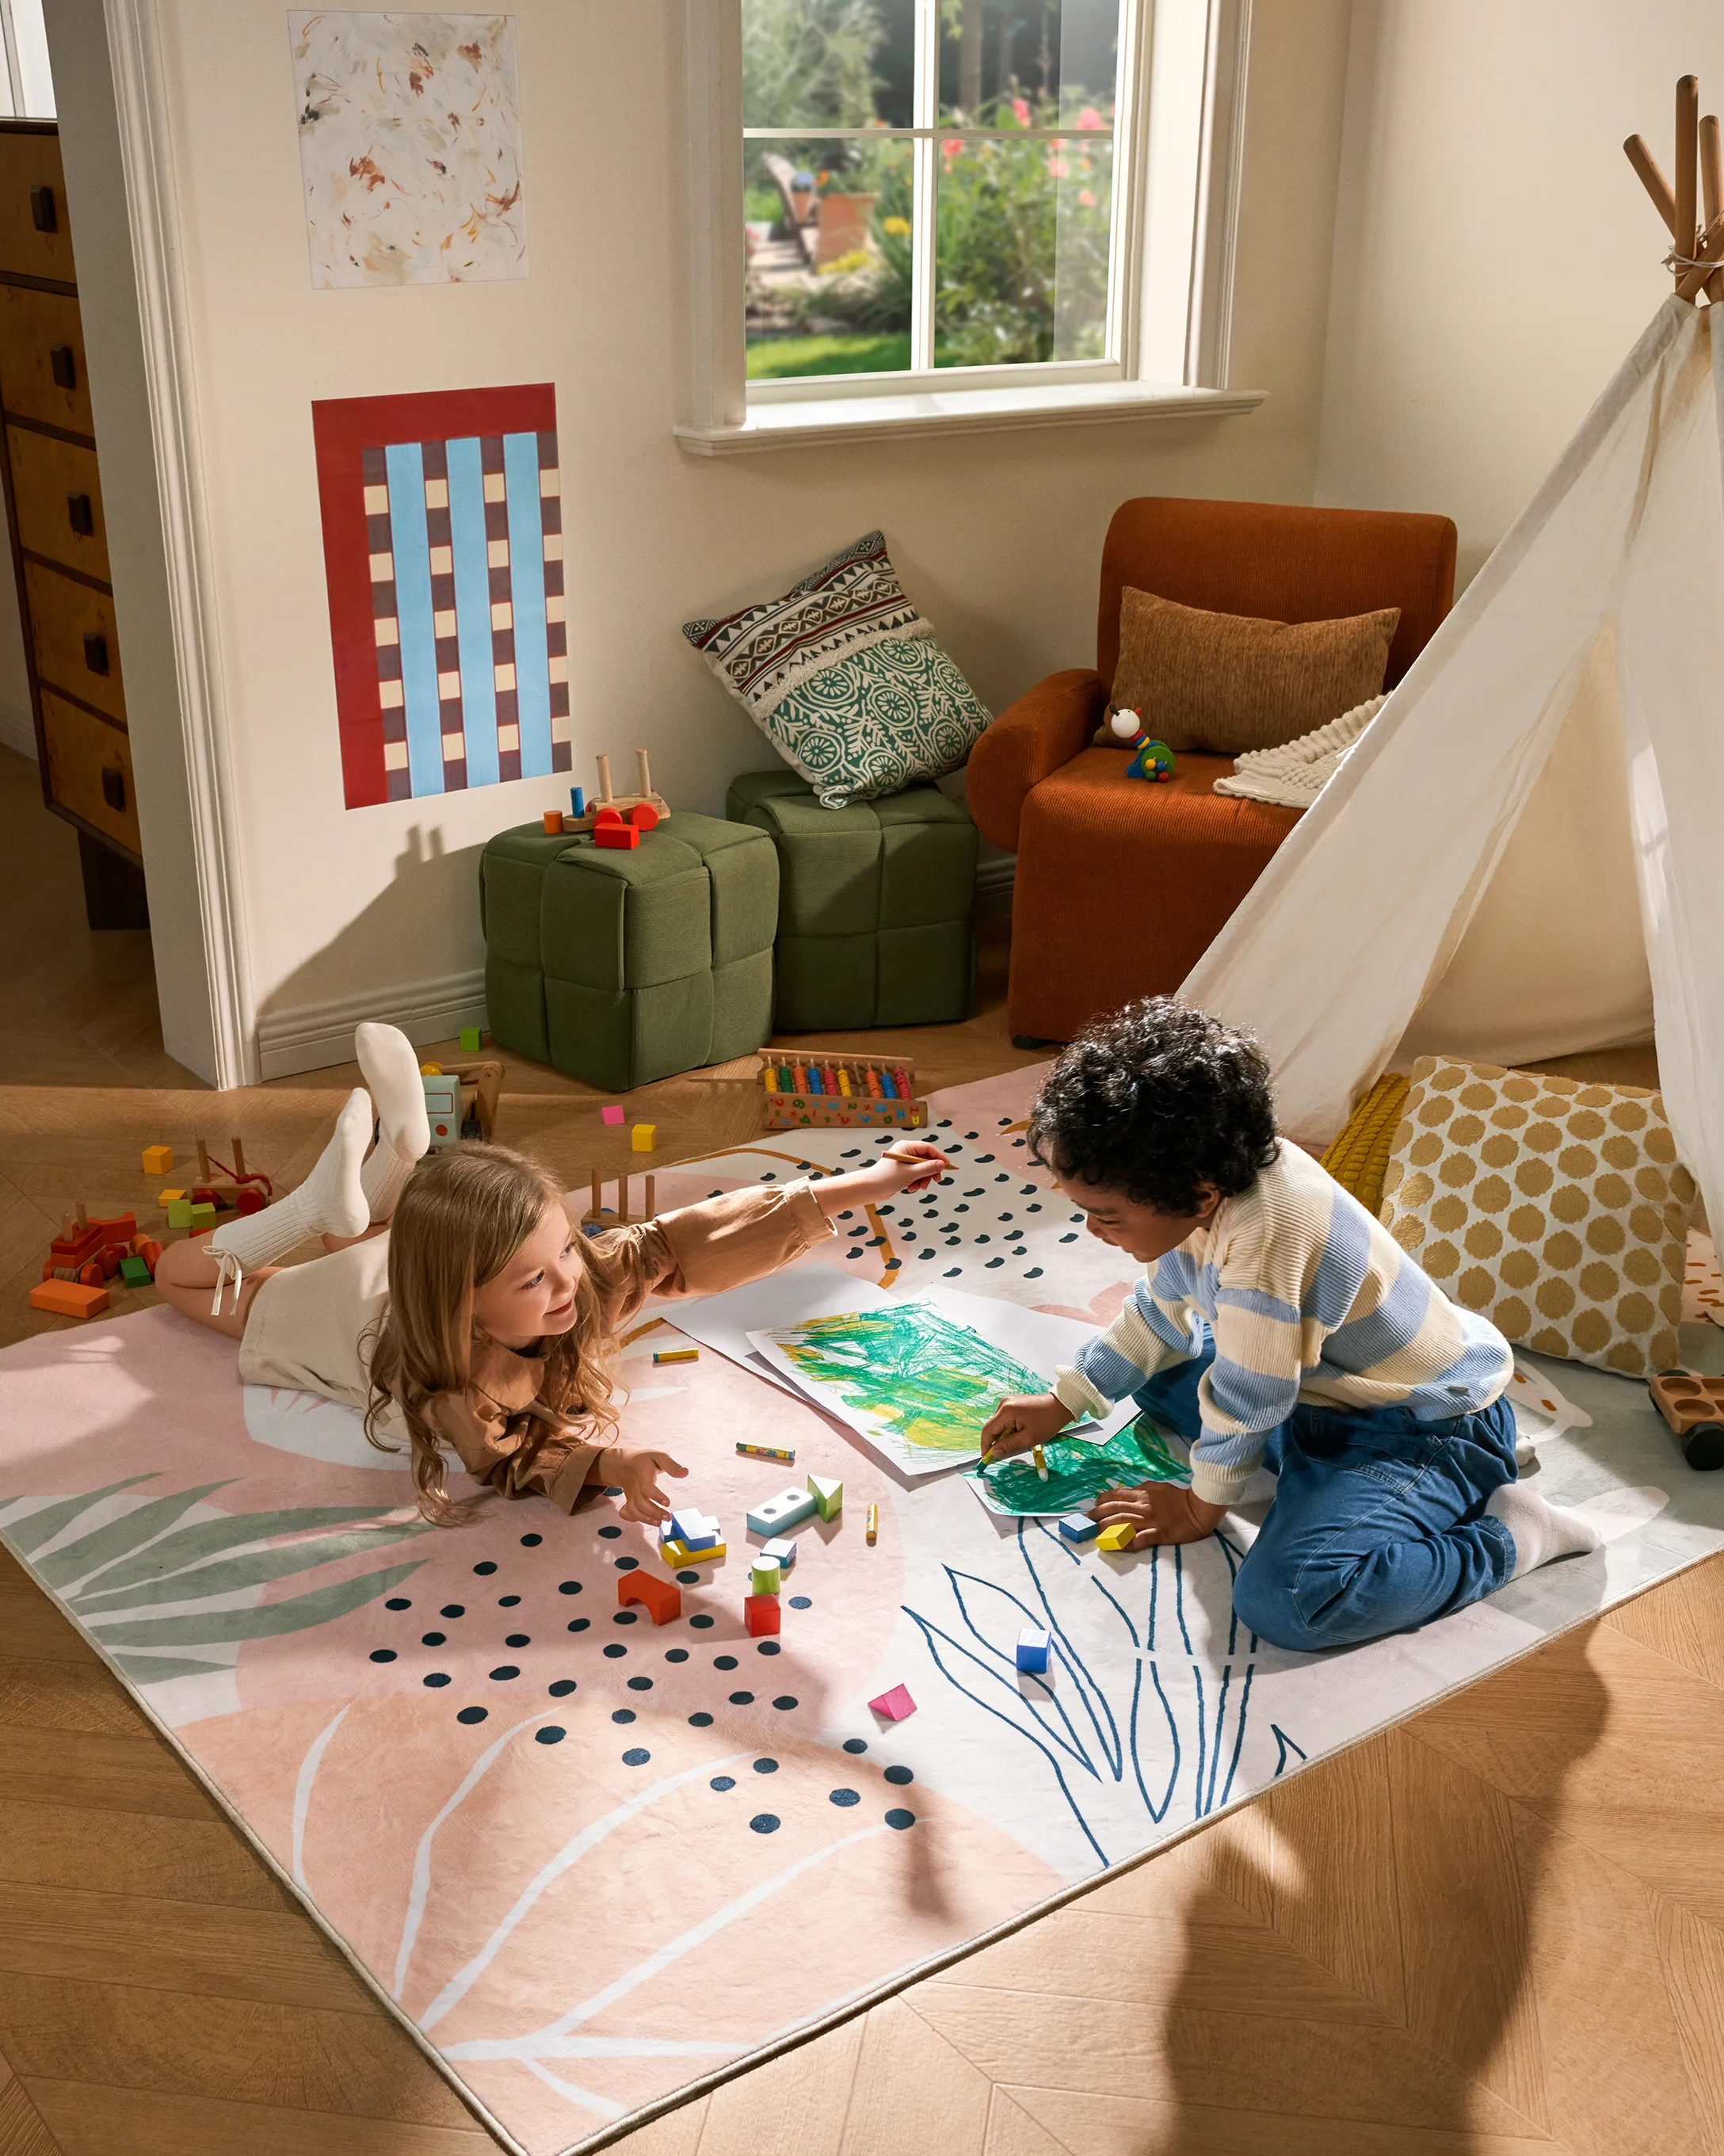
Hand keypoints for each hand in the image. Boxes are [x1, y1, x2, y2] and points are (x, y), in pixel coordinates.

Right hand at [599, 1446, 686, 1524]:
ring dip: (646, 1518)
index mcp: (642, 1473)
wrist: (624, 1464)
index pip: (647, 1488)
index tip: (668, 1503)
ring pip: (634, 1509)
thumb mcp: (659, 1457)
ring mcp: (630, 1494)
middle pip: (640, 1502)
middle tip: (668, 1517)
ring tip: (660, 1522)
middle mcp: (634, 1485)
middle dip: (654, 1512)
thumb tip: (685, 1473)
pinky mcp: (628, 1500)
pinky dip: (634, 1518)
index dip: (656, 1496)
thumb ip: (671, 1465)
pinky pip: (627, 1512)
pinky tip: (646, 1520)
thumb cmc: (645, 1460)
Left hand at [813, 1140, 951, 1220]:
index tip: (947, 1166)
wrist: (870, 1188)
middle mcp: (905, 1152)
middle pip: (926, 1159)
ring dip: (923, 1179)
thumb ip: (928, 1168)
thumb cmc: (887, 1178)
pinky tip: (910, 1189)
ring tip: (919, 1188)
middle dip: (930, 1171)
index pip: (928, 1148)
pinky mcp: (902, 1171)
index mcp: (906, 1147)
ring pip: (922, 1169)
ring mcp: (904, 1162)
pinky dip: (916, 1182)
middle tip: (935, 1181)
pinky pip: (915, 1175)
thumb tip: (942, 1164)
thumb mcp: (910, 1173)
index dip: (939, 1156)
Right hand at [979, 1391, 1072, 1458]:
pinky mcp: (1013, 1403)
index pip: (988, 1430)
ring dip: (1003, 1436)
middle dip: (995, 1441)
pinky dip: (1007, 1429)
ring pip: (998, 1423)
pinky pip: (1004, 1419)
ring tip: (1015, 1443)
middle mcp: (1004, 1404)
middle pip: (992, 1426)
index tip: (986, 1457)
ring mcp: (1008, 1402)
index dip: (985, 1445)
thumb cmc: (1048, 1420)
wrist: (1060, 1406)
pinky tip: (1017, 1435)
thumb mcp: (1029, 1438)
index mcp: (1007, 1411)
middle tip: (1000, 1454)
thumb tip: (995, 1452)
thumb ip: (1009, 1445)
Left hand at [1091, 1480, 1224, 1547]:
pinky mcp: (1159, 1533)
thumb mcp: (1158, 1487)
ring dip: (1107, 1528)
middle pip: (1115, 1508)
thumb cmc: (1178, 1498)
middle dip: (1098, 1515)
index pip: (1116, 1495)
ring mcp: (1150, 1520)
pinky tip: (1118, 1546)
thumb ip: (1143, 1489)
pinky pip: (1141, 1538)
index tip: (1094, 1507)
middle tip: (1086, 1522)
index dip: (1102, 1501)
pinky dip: (1128, 1542)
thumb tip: (1128, 1491)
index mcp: (1142, 1494)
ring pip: (1123, 1522)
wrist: (1199, 1509)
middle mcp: (1143, 1506)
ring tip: (1095, 1534)